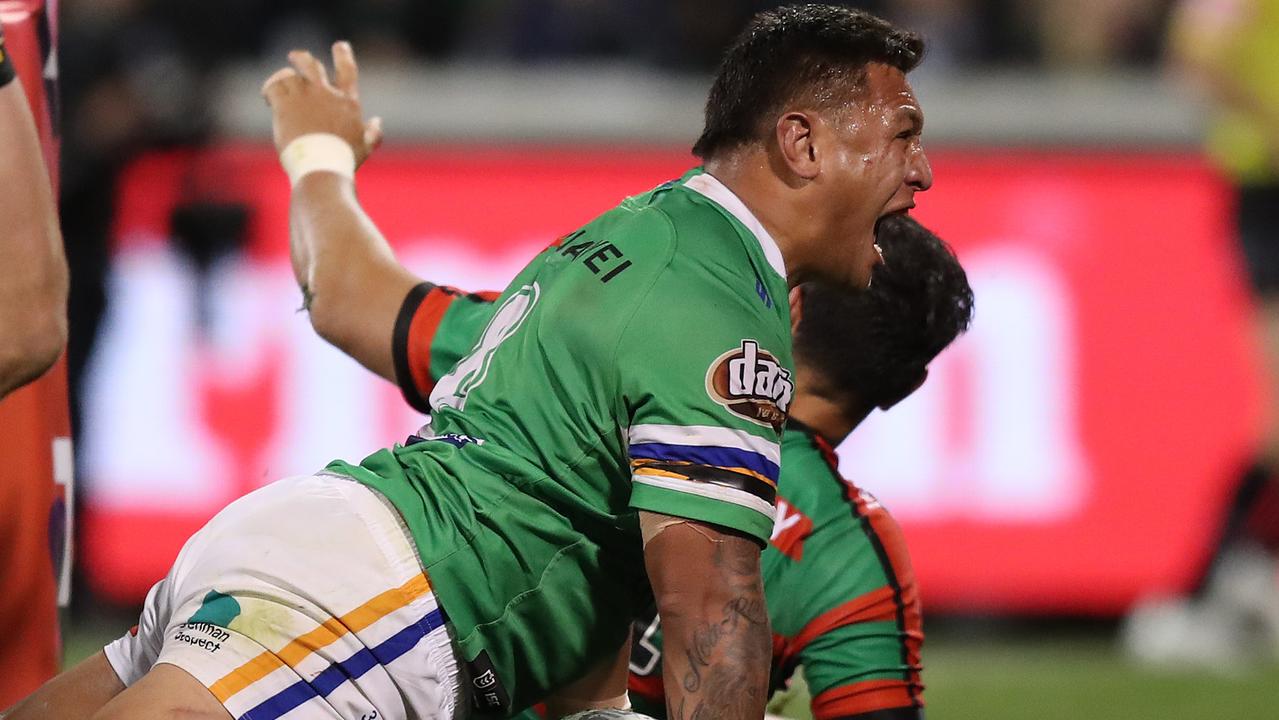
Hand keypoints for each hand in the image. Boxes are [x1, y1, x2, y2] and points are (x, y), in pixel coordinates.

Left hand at [261, 41, 382, 166]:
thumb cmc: (344, 159)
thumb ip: (373, 133)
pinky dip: (269, 89)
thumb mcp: (364, 146)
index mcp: (347, 102)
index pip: (347, 69)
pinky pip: (274, 86)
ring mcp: (304, 96)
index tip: (340, 45)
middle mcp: (326, 93)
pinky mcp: (285, 104)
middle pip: (311, 64)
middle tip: (295, 57)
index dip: (343, 54)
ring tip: (278, 84)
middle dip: (302, 59)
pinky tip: (267, 98)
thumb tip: (377, 121)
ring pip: (289, 74)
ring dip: (283, 78)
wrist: (321, 166)